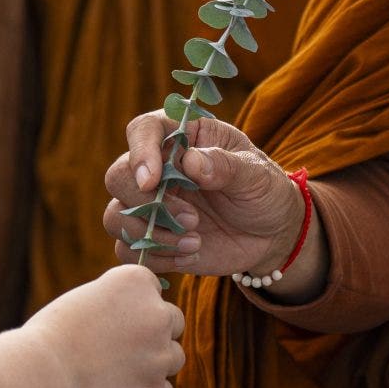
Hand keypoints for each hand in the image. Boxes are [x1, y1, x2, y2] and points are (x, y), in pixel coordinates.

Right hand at [22, 264, 184, 387]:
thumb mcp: (86, 298)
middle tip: (120, 347)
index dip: (133, 306)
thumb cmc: (51, 333)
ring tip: (118, 371)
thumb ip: (118, 303)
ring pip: (174, 357)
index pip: (152, 289)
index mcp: (137, 281)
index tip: (110, 320)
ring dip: (154, 364)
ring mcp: (159, 355)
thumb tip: (139, 320)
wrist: (39, 373)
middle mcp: (157, 313)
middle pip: (173, 321)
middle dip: (153, 333)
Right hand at [101, 111, 303, 279]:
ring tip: (195, 241)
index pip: (143, 130)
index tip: (152, 180)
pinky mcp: (152, 239)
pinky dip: (155, 257)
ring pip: (116, 216)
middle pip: (118, 176)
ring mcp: (151, 205)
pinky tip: (191, 255)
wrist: (272, 235)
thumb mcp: (257, 174)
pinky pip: (128, 251)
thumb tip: (192, 162)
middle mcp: (158, 168)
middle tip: (191, 219)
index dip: (140, 151)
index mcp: (182, 137)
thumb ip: (226, 165)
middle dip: (146, 203)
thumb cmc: (264, 191)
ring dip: (151, 234)